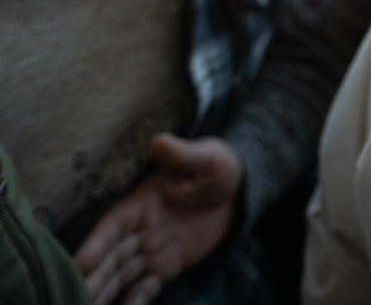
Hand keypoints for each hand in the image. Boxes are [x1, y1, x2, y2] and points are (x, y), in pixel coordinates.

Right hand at [74, 134, 242, 304]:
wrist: (237, 191)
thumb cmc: (217, 167)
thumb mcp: (206, 157)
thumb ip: (182, 154)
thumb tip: (160, 142)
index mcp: (141, 203)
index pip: (113, 225)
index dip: (96, 243)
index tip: (80, 264)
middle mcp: (139, 230)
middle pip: (111, 257)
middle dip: (92, 279)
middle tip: (73, 299)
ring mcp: (150, 250)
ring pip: (121, 276)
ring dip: (104, 295)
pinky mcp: (166, 266)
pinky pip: (146, 288)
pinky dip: (133, 302)